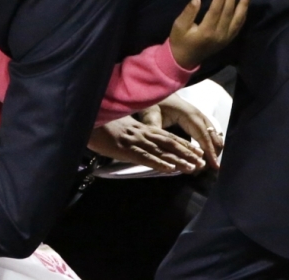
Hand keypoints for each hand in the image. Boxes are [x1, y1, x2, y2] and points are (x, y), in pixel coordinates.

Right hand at [88, 115, 206, 173]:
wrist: (87, 118)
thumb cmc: (101, 122)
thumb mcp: (120, 123)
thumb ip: (133, 129)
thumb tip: (139, 134)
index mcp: (141, 128)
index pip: (167, 135)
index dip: (183, 143)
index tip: (196, 151)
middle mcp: (141, 133)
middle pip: (169, 143)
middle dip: (186, 153)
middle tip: (202, 162)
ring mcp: (134, 141)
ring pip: (161, 151)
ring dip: (178, 160)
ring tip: (192, 168)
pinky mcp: (125, 149)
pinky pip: (145, 157)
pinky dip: (159, 163)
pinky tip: (170, 169)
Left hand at [141, 94, 223, 169]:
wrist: (156, 91)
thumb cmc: (154, 104)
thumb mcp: (151, 117)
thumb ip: (156, 133)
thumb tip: (159, 149)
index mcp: (189, 115)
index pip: (203, 136)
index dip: (210, 152)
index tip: (214, 166)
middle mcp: (199, 116)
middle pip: (213, 137)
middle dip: (214, 153)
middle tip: (210, 170)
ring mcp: (201, 116)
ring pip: (214, 135)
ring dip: (214, 150)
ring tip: (208, 166)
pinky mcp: (199, 119)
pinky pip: (211, 133)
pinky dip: (211, 144)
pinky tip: (206, 156)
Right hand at [170, 0, 250, 69]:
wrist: (185, 59)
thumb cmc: (179, 40)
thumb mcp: (179, 26)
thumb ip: (189, 12)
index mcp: (206, 32)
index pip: (216, 11)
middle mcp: (219, 35)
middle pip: (228, 12)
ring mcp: (225, 38)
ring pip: (238, 19)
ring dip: (243, 4)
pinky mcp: (228, 40)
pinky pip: (238, 26)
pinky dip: (243, 14)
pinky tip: (244, 4)